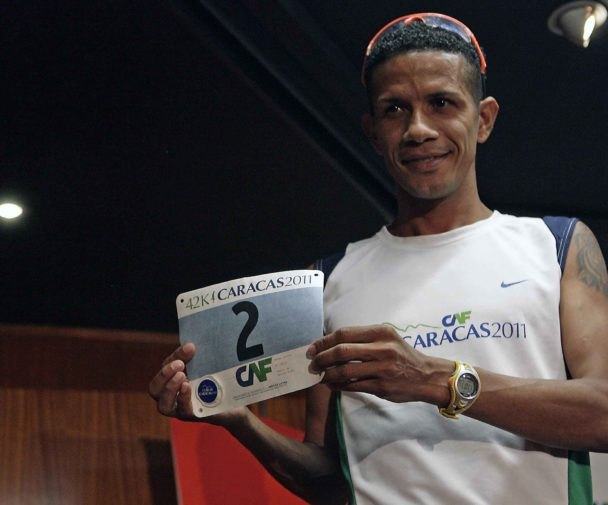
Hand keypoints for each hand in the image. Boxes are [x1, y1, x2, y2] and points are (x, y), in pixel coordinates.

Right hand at [148, 342, 246, 425]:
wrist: (234, 404)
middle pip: (154, 389)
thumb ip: (198, 359)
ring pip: (163, 405)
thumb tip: (194, 344)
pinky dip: (183, 398)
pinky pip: (183, 411)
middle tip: (179, 364)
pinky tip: (187, 387)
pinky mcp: (193, 417)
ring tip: (182, 376)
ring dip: (170, 388)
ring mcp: (180, 410)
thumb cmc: (216, 384)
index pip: (165, 367)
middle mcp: (171, 398)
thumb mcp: (206, 368)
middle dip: (164, 374)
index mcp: (171, 382)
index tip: (190, 347)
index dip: (175, 356)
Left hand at [307, 325, 450, 404]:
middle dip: (322, 358)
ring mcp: (383, 368)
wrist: (426, 376)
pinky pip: (354, 386)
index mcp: (380, 332)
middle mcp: (382, 348)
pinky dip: (339, 386)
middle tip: (312, 364)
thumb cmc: (401, 355)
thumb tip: (330, 344)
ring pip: (345, 371)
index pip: (344, 334)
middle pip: (341, 351)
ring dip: (328, 375)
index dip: (324, 341)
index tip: (312, 348)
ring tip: (320, 377)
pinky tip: (333, 385)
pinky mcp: (383, 387)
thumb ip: (362, 339)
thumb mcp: (387, 339)